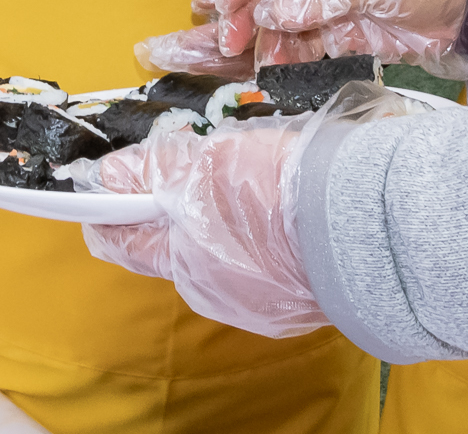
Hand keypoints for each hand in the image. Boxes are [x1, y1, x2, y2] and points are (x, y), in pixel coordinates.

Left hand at [81, 120, 323, 336]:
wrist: (365, 225)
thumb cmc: (281, 193)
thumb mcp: (207, 164)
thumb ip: (154, 170)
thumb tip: (110, 175)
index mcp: (186, 263)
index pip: (124, 243)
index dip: (108, 211)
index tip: (102, 187)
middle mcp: (217, 294)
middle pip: (178, 246)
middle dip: (179, 207)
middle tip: (198, 163)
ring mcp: (262, 304)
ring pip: (224, 254)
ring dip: (226, 221)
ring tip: (255, 181)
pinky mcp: (300, 302)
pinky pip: (267, 267)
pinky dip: (266, 240)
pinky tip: (286, 211)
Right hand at [135, 0, 467, 78]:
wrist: (465, 11)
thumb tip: (270, 13)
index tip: (220, 4)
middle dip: (238, 14)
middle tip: (222, 42)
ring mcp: (324, 5)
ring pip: (275, 23)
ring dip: (255, 41)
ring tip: (235, 62)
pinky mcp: (336, 36)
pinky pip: (298, 47)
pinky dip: (280, 58)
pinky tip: (266, 70)